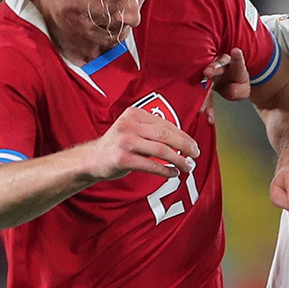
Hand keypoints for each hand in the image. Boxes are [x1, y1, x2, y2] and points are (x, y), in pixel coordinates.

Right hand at [83, 105, 199, 180]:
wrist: (92, 159)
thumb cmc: (118, 145)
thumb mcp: (133, 130)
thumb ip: (153, 131)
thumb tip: (184, 140)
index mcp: (134, 114)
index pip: (165, 124)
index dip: (183, 135)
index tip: (194, 145)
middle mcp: (129, 125)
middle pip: (165, 135)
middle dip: (185, 146)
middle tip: (196, 154)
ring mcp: (124, 142)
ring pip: (161, 150)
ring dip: (178, 159)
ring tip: (188, 166)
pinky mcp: (122, 159)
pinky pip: (150, 165)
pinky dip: (165, 170)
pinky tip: (173, 173)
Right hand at [203, 48, 252, 101]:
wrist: (229, 87)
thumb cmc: (237, 85)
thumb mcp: (242, 90)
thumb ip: (239, 91)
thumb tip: (231, 90)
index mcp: (235, 66)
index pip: (237, 61)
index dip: (237, 57)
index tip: (236, 51)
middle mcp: (221, 66)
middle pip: (217, 65)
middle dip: (212, 68)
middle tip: (207, 72)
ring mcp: (210, 72)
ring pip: (206, 77)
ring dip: (202, 86)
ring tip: (202, 99)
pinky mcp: (202, 80)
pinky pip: (202, 90)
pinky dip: (203, 101)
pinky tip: (203, 110)